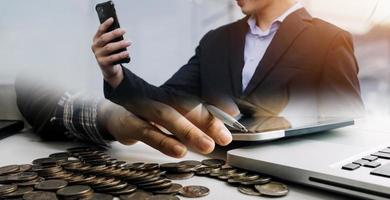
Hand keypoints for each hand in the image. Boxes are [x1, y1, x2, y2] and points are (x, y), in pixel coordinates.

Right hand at [91, 17, 130, 87]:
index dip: (105, 24)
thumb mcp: (111, 44)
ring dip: (120, 44)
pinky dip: (120, 55)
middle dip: (114, 33)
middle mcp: (95, 46)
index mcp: (96, 39)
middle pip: (104, 38)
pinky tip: (127, 52)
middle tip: (124, 30)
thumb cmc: (111, 53)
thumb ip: (113, 38)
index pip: (100, 30)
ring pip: (109, 48)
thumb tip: (121, 31)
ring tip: (129, 42)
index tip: (112, 19)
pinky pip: (112, 58)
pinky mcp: (103, 63)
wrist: (109, 68)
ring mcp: (98, 55)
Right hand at [98, 98, 231, 157]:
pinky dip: (164, 141)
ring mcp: (143, 109)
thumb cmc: (147, 115)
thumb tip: (229, 112)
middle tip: (225, 137)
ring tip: (207, 146)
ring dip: (188, 131)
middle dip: (206, 121)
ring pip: (167, 117)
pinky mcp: (130, 123)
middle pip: (184, 106)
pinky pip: (148, 132)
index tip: (234, 117)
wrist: (113, 116)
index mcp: (171, 95)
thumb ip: (196, 116)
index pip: (196, 100)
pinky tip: (179, 150)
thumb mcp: (172, 114)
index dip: (214, 107)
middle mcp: (159, 98)